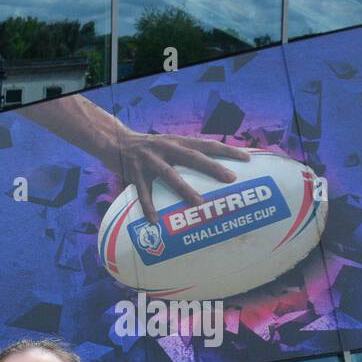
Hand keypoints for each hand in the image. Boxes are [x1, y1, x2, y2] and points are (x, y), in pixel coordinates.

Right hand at [110, 130, 251, 223]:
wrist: (114, 141)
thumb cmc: (147, 147)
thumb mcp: (168, 143)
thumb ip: (185, 153)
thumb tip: (210, 167)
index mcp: (177, 141)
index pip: (207, 144)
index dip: (227, 150)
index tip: (247, 158)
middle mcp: (166, 147)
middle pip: (193, 157)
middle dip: (213, 167)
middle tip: (231, 178)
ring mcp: (149, 161)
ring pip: (170, 175)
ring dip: (184, 189)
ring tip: (198, 202)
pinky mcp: (134, 173)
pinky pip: (143, 193)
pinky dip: (148, 207)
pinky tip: (154, 221)